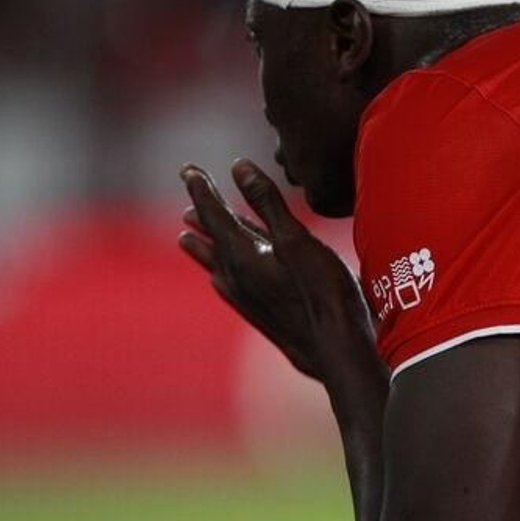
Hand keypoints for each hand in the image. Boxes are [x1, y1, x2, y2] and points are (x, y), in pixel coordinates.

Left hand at [178, 159, 373, 380]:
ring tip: (185, 236)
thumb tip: (238, 167)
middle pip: (210, 236)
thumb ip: (267, 203)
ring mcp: (245, 298)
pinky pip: (227, 284)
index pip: (214, 213)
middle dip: (200, 211)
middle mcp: (235, 277)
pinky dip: (217, 270)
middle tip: (189, 193)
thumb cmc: (321, 293)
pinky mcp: (258, 314)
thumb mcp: (296, 239)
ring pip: (215, 263)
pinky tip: (217, 278)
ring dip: (203, 244)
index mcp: (241, 255)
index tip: (188, 169)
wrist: (334, 353)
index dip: (202, 189)